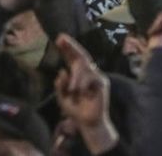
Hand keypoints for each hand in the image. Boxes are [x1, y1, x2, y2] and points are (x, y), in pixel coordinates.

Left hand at [55, 34, 117, 152]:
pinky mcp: (102, 83)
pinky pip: (91, 77)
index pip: (72, 59)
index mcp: (77, 76)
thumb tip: (62, 71)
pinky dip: (82, 84)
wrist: (88, 123)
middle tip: (61, 39)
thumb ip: (60, 85)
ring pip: (84, 68)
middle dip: (71, 47)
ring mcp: (96, 77)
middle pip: (80, 56)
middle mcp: (88, 73)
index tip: (59, 38)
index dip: (67, 49)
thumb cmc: (76, 110)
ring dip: (76, 78)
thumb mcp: (62, 98)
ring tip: (72, 91)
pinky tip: (79, 91)